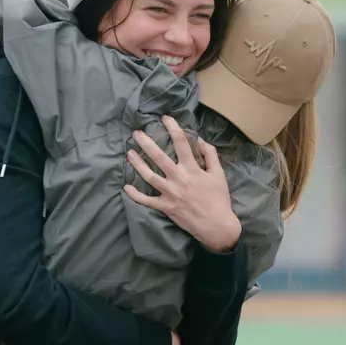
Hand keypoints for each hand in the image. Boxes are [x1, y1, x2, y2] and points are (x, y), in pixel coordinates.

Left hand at [124, 116, 241, 252]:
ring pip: (149, 176)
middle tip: (136, 133)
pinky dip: (135, 195)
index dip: (172, 127)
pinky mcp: (165, 207)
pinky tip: (126, 187)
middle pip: (158, 156)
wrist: (216, 226)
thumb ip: (210, 155)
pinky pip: (146, 201)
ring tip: (129, 153)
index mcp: (192, 168)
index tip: (164, 118)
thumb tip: (200, 140)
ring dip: (137, 163)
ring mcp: (169, 193)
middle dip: (146, 142)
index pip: (180, 142)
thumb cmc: (219, 199)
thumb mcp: (219, 174)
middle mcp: (178, 178)